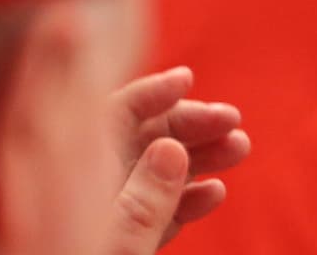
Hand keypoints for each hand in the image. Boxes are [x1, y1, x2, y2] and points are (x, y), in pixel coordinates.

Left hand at [104, 66, 250, 252]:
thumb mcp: (115, 241)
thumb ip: (142, 198)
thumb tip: (172, 149)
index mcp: (76, 173)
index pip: (114, 113)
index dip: (151, 91)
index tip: (188, 78)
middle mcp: (89, 186)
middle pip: (141, 138)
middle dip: (190, 124)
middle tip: (233, 120)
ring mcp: (105, 213)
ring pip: (153, 173)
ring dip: (198, 158)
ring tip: (240, 148)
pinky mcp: (118, 240)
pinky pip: (152, 209)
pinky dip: (184, 198)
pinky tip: (215, 191)